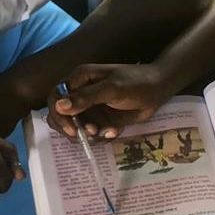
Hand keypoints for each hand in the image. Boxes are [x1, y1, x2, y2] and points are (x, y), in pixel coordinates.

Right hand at [46, 63, 173, 138]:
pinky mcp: (101, 119)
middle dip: (73, 128)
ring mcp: (91, 107)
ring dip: (89, 134)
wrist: (159, 89)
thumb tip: (59, 105)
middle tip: (91, 133)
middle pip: (61, 116)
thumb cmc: (136, 82)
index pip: (55, 98)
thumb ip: (86, 97)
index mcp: (79, 80)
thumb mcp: (112, 88)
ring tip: (106, 130)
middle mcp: (81, 93)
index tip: (72, 129)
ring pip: (77, 127)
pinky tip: (115, 130)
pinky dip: (102, 135)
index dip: (58, 115)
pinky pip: (93, 132)